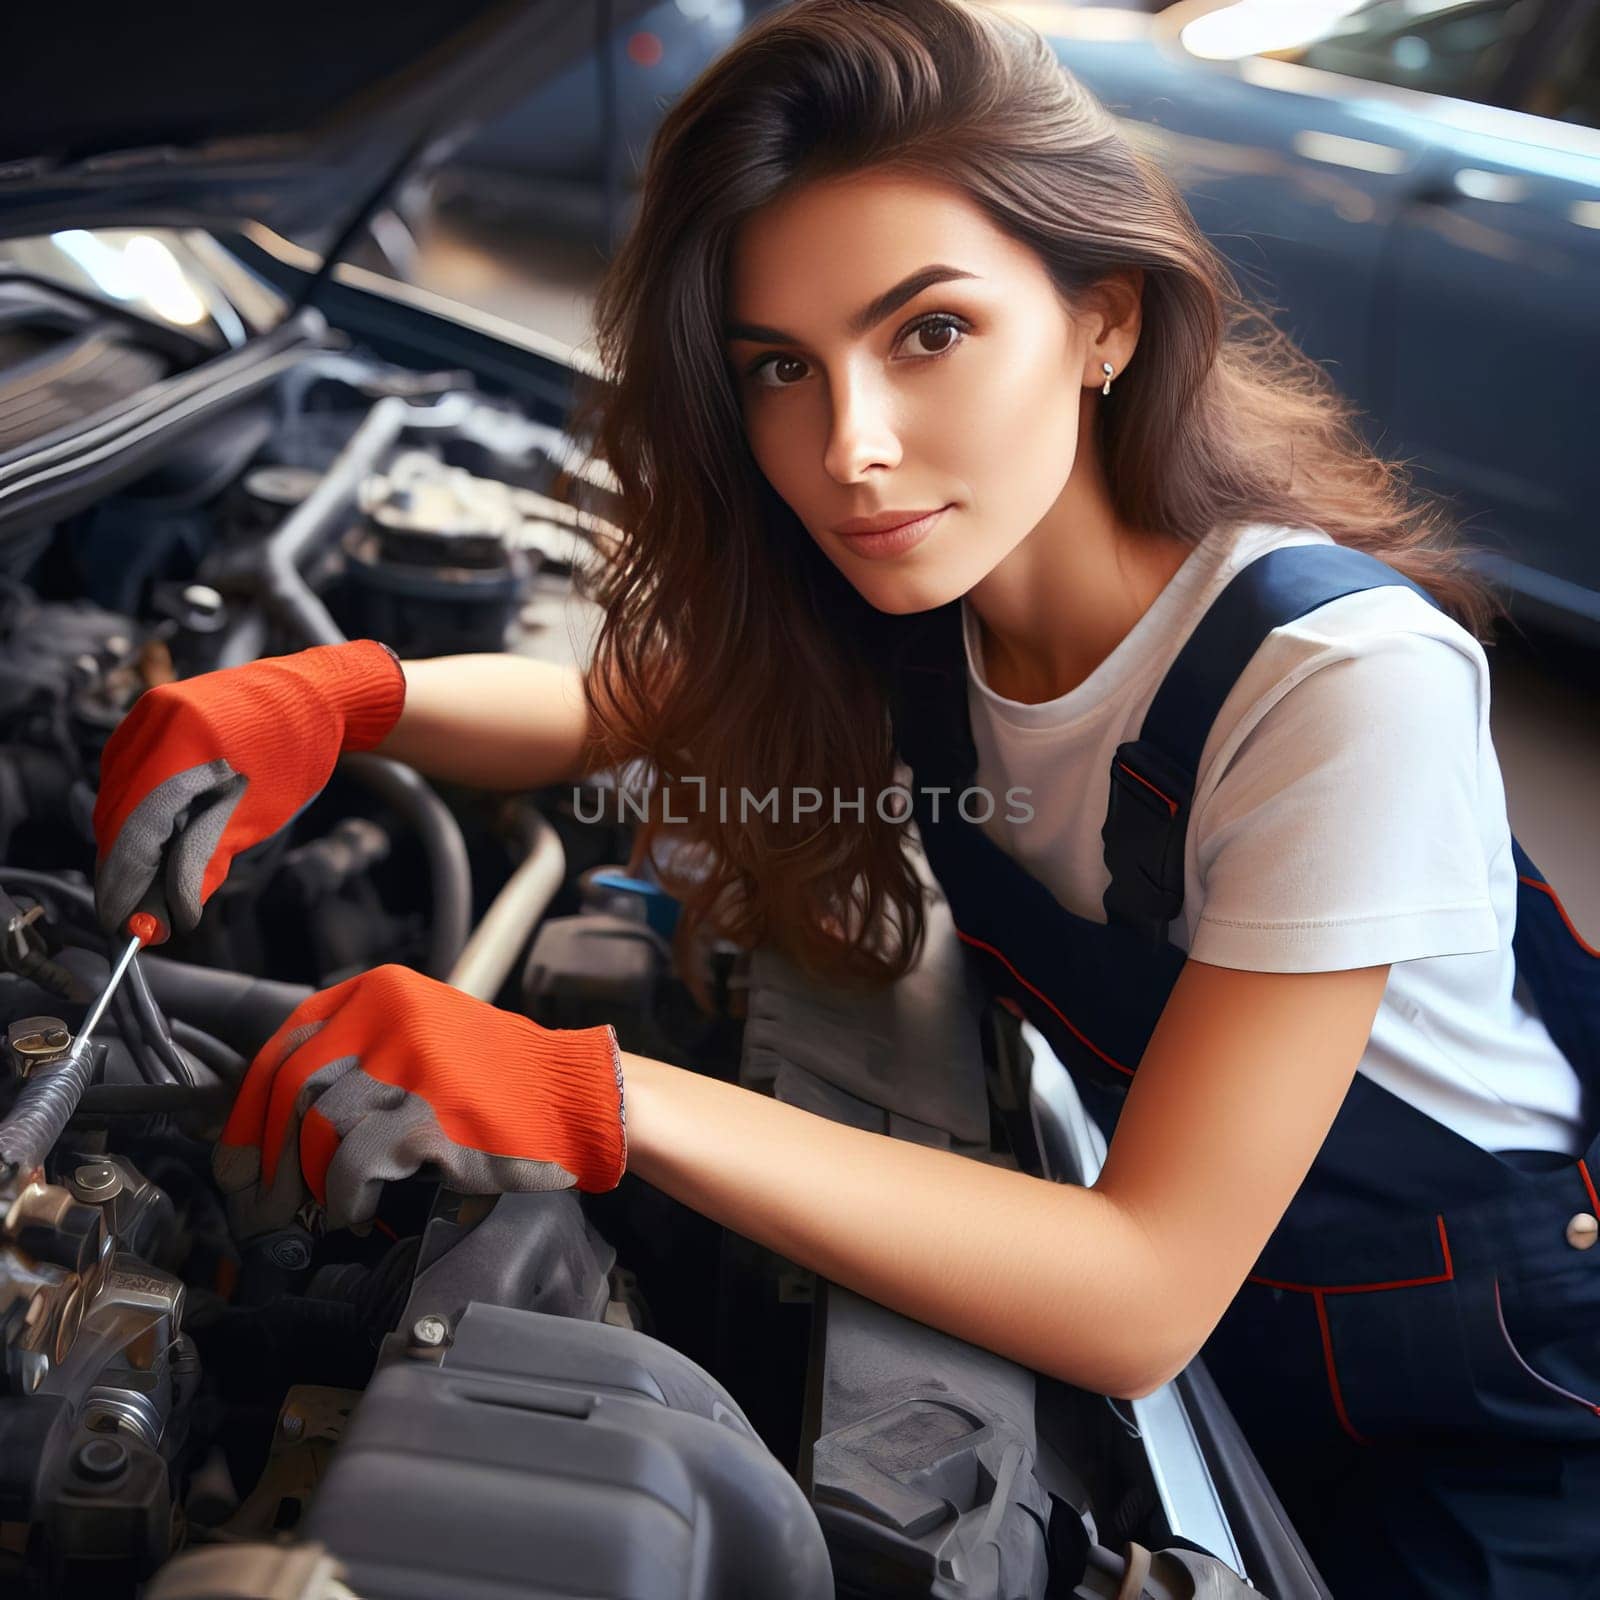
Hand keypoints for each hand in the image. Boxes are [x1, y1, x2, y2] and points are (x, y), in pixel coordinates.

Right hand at [92, 641, 404, 935]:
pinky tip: (156, 839)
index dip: (125, 882)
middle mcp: (155, 719)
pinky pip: (125, 774)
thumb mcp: (254, 818)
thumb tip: (162, 918)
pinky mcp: (147, 717)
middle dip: (126, 869)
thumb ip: (201, 866)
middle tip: (143, 916)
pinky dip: (136, 813)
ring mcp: (147, 714)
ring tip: (152, 884)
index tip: (130, 925)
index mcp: (183, 739)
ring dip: (129, 844)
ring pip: (115, 796)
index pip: (131, 826)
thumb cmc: (295, 754)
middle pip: (116, 813)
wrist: (313, 697)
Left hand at [211, 964, 625, 1237]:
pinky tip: (357, 1214)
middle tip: (261, 1205)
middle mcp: (389, 1014)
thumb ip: (357, 1054)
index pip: (283, 1045)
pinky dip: (345, 1198)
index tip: (241, 1159)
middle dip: (265, 1157)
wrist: (575, 1095)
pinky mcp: (429, 1112)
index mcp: (380, 990)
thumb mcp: (422, 1035)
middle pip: (290, 1089)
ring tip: (313, 1215)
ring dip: (303, 1185)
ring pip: (316, 1128)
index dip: (249, 1111)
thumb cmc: (499, 1077)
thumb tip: (275, 1118)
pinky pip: (354, 1164)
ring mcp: (410, 1061)